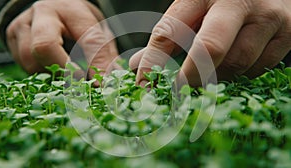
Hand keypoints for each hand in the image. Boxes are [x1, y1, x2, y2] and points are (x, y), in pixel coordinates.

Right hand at [6, 0, 117, 76]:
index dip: (96, 64)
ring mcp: (23, 24)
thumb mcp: (98, 33)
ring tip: (64, 71)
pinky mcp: (11, 38)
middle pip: (44, 47)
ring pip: (30, 61)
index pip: (88, 39)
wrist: (53, 9)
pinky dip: (39, 72)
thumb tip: (109, 83)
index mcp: (73, 10)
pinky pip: (23, 66)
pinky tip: (50, 66)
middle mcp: (43, 14)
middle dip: (63, 71)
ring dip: (50, 73)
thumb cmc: (80, 24)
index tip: (101, 84)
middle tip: (78, 83)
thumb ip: (105, 56)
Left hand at [129, 0, 290, 85]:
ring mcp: (268, 18)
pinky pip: (260, 68)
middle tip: (178, 90)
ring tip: (213, 68)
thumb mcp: (195, 6)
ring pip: (237, 64)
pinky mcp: (289, 33)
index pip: (171, 30)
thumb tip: (139, 65)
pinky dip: (243, 72)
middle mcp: (239, 2)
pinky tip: (237, 61)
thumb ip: (171, 34)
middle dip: (190, 77)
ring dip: (219, 75)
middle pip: (210, 50)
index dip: (153, 61)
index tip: (144, 83)